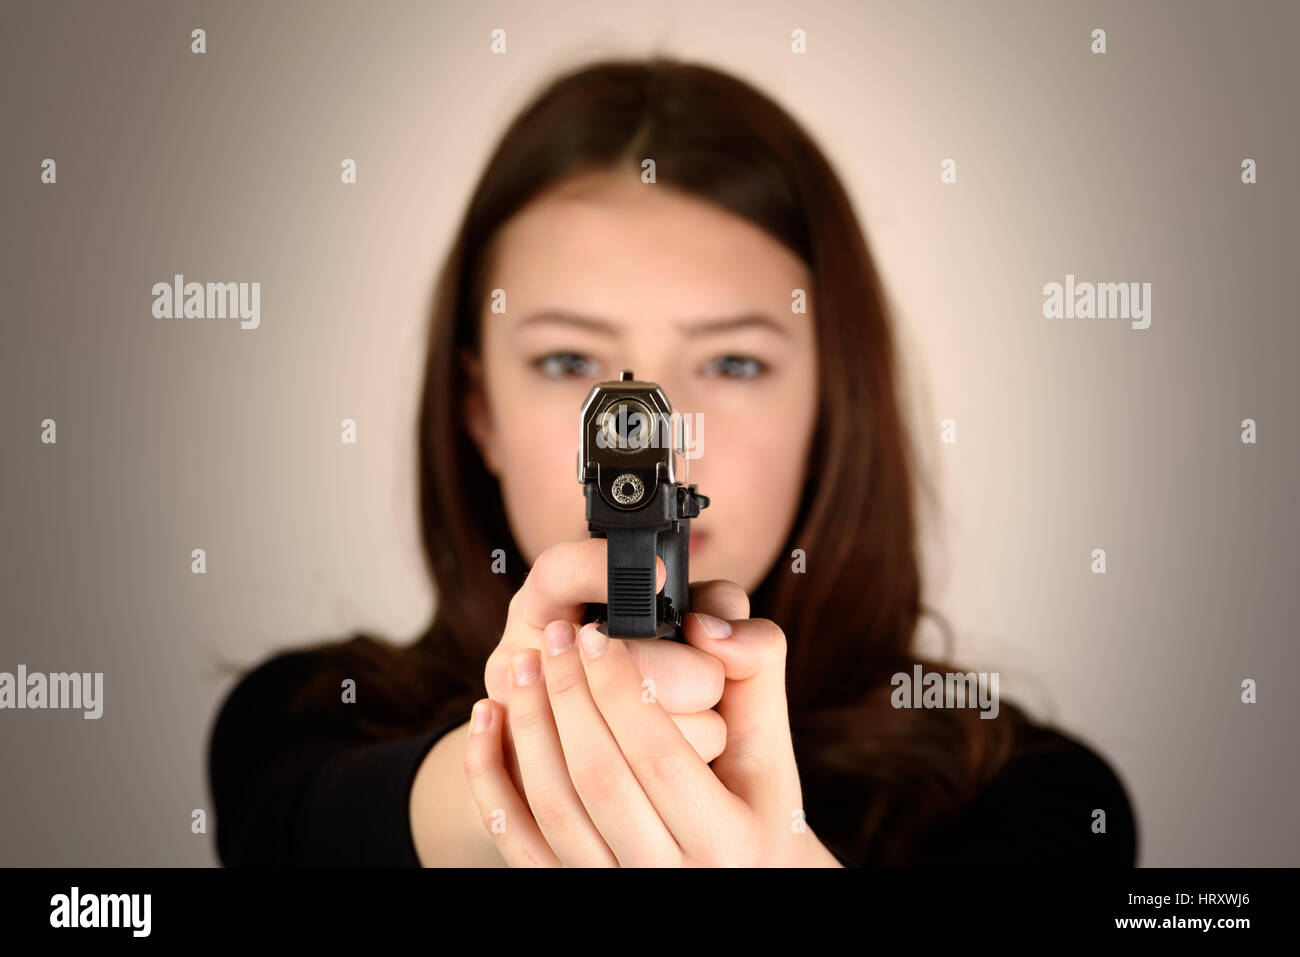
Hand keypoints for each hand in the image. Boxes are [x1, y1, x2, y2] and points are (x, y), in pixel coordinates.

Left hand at [464, 580, 841, 866]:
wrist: (737, 875)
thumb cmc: (753, 799)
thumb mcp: (770, 737)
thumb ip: (755, 663)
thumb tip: (704, 623)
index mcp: (727, 841)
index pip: (658, 754)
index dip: (619, 688)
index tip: (595, 635)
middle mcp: (672, 878)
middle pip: (599, 778)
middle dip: (569, 696)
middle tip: (556, 637)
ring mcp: (618, 889)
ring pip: (553, 807)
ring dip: (528, 726)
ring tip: (523, 664)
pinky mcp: (575, 891)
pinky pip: (516, 839)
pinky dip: (489, 778)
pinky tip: (485, 717)